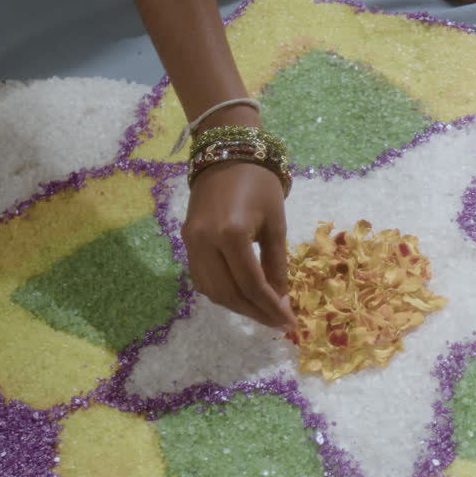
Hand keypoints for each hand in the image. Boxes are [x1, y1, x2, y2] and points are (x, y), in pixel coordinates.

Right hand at [182, 161, 297, 330]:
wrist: (227, 154)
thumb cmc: (259, 184)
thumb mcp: (275, 224)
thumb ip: (276, 264)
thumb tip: (280, 299)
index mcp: (230, 234)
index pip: (251, 284)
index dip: (270, 307)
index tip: (289, 322)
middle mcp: (204, 242)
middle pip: (228, 293)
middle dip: (254, 312)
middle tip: (277, 322)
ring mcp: (191, 242)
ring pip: (211, 290)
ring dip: (237, 306)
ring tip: (262, 312)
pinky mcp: (186, 241)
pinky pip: (202, 278)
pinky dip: (222, 292)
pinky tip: (242, 296)